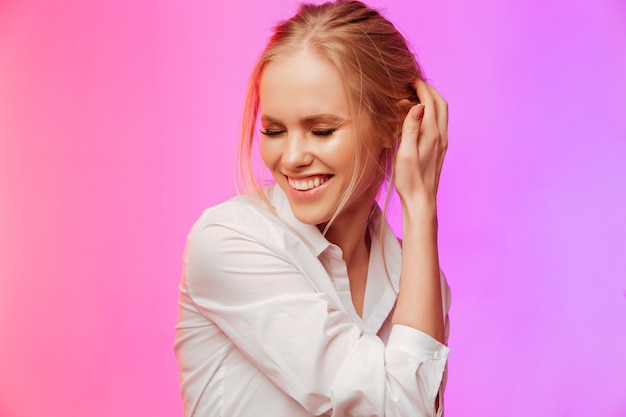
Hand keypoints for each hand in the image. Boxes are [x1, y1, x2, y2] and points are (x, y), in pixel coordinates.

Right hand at [394, 80, 447, 207]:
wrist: (422, 201)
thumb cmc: (410, 180)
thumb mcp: (405, 154)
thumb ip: (411, 128)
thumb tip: (418, 106)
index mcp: (432, 134)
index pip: (429, 102)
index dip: (421, 87)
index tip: (409, 78)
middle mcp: (440, 136)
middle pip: (440, 104)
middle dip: (429, 89)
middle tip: (414, 82)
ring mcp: (442, 143)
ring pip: (442, 113)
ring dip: (432, 100)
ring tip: (417, 94)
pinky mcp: (439, 149)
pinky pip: (439, 123)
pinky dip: (432, 111)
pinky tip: (421, 115)